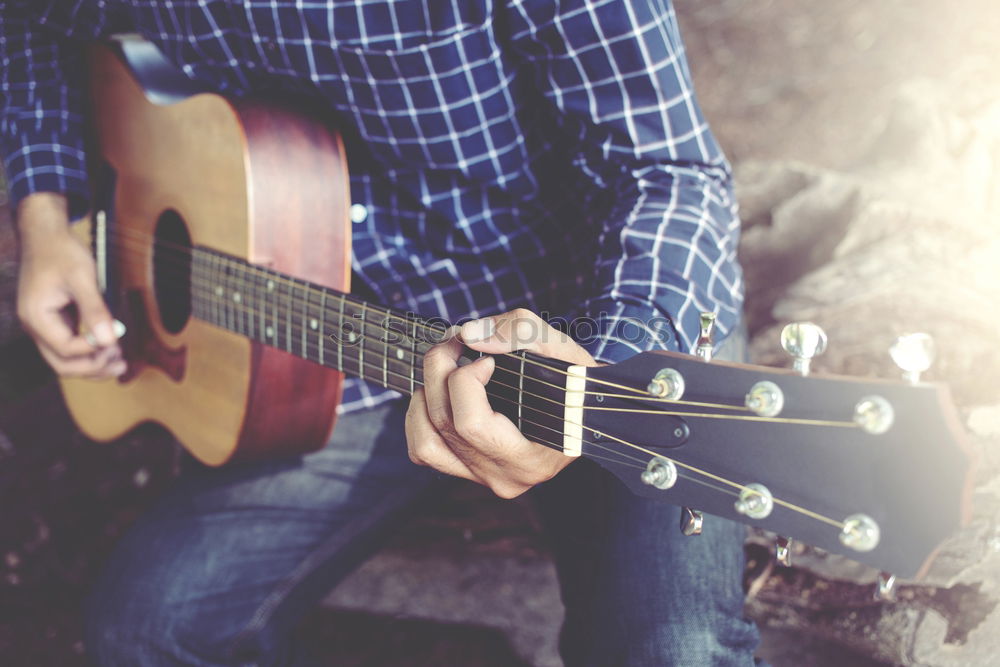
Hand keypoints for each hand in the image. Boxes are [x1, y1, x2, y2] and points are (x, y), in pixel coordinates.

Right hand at [15, 193, 124, 378]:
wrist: (45, 235)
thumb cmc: (61, 252)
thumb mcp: (82, 278)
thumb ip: (95, 310)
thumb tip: (110, 340)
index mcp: (37, 317)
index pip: (66, 350)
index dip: (93, 351)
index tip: (116, 342)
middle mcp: (35, 326)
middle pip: (62, 364)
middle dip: (92, 368)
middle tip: (121, 365)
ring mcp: (43, 325)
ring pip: (65, 358)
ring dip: (92, 364)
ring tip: (119, 363)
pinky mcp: (53, 321)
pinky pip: (69, 345)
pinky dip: (88, 351)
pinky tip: (109, 349)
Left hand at [405, 308, 595, 497]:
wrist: (584, 412)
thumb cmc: (576, 382)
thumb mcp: (561, 347)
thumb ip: (519, 332)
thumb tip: (468, 334)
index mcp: (530, 459)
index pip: (473, 425)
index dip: (466, 380)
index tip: (487, 358)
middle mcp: (504, 477)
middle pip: (445, 423)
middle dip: (439, 370)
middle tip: (455, 343)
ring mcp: (483, 478)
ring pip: (424, 442)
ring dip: (424, 397)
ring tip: (445, 371)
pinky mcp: (467, 471)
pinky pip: (424, 450)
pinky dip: (420, 418)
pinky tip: (440, 394)